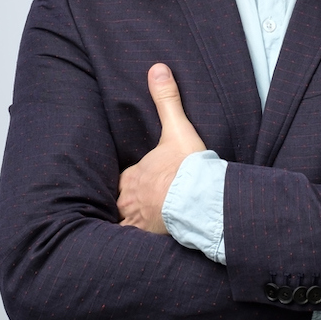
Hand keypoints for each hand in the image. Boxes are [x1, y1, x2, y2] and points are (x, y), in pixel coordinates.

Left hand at [118, 63, 206, 232]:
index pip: (126, 179)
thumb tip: (157, 68)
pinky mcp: (148, 236)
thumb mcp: (177, 128)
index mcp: (136, 175)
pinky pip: (132, 243)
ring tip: (132, 226)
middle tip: (135, 205)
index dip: (131, 180)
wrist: (197, 198)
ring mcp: (138, 219)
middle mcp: (131, 198)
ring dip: (128, 222)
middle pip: (122, 201)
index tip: (138, 182)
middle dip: (127, 202)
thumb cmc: (187, 167)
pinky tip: (129, 251)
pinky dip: (130, 245)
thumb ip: (166, 100)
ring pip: (125, 222)